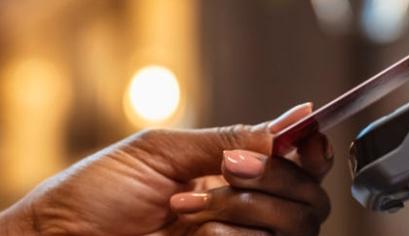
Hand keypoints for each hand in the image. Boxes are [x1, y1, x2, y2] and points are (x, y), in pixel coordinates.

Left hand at [0, 104, 331, 235]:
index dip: (312, 156)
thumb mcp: (162, 152)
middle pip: (309, 204)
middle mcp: (242, 215)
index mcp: (233, 176)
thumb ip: (230, 138)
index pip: (301, 170)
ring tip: (181, 206)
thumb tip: (297, 115)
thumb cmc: (95, 194)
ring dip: (236, 208)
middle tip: (229, 168)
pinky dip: (222, 234)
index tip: (302, 142)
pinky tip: (182, 230)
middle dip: (274, 179)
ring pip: (288, 230)